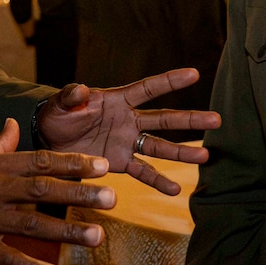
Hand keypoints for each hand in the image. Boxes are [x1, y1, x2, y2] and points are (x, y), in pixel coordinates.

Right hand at [0, 119, 115, 264]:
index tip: (101, 166)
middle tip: (112, 198)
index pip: (38, 161)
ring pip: (32, 225)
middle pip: (43, 191)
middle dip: (79, 193)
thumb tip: (14, 128)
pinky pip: (8, 261)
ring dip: (67, 232)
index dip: (72, 163)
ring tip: (98, 236)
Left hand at [35, 68, 221, 194]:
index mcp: (117, 100)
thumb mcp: (60, 103)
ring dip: (182, 153)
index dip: (170, 81)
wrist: (48, 139)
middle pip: (164, 119)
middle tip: (217, 119)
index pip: (148, 89)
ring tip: (205, 157)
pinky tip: (176, 190)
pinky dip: (158, 181)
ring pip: (159, 147)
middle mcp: (128, 121)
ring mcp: (127, 142)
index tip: (194, 73)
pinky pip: (142, 172)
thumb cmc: (57, 114)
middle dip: (190, 120)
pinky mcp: (120, 162)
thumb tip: (81, 90)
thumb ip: (71, 96)